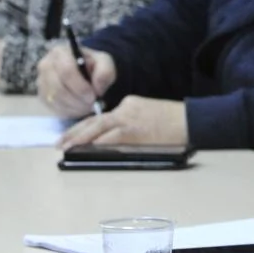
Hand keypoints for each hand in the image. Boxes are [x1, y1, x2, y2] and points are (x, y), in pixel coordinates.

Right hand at [36, 44, 115, 117]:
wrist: (85, 72)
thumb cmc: (94, 65)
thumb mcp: (105, 63)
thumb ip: (105, 72)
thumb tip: (97, 88)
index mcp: (60, 52)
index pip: (67, 71)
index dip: (80, 87)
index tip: (93, 96)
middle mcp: (46, 65)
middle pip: (59, 88)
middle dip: (78, 100)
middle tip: (92, 105)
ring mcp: (41, 81)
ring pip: (55, 100)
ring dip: (74, 107)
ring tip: (88, 106)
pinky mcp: (42, 95)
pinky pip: (53, 108)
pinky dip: (69, 111)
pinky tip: (80, 108)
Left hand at [56, 96, 186, 148]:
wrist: (192, 120)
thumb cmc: (176, 122)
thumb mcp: (149, 115)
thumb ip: (131, 122)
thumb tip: (115, 139)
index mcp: (130, 104)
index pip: (103, 116)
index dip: (86, 126)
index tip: (74, 135)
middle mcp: (126, 108)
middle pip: (95, 120)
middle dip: (75, 132)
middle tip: (61, 142)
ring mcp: (129, 119)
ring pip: (98, 128)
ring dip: (79, 138)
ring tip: (66, 147)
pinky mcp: (134, 131)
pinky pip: (110, 137)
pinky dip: (96, 143)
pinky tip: (85, 149)